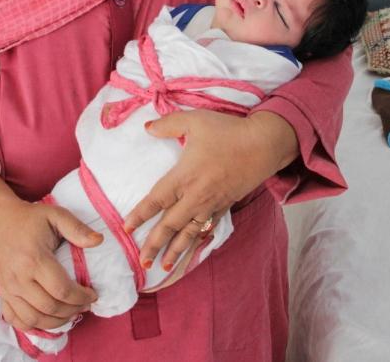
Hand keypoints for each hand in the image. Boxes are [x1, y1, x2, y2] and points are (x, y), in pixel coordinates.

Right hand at [0, 167, 101, 331]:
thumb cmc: (30, 219)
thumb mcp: (56, 215)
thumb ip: (77, 228)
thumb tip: (99, 241)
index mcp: (33, 259)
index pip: (61, 290)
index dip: (81, 297)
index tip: (93, 294)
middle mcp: (18, 278)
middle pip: (49, 307)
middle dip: (73, 310)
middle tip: (85, 304)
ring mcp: (8, 288)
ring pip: (34, 319)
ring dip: (57, 322)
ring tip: (71, 312)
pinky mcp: (2, 294)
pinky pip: (16, 320)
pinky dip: (34, 326)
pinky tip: (49, 318)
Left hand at [122, 109, 297, 272]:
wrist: (264, 145)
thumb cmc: (229, 131)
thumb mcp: (195, 120)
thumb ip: (168, 123)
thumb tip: (147, 127)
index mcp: (185, 176)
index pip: (157, 200)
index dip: (140, 215)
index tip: (126, 229)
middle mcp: (196, 195)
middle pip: (170, 224)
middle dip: (154, 244)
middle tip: (142, 262)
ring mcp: (212, 204)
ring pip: (189, 232)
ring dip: (175, 251)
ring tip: (162, 268)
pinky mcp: (225, 206)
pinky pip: (207, 228)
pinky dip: (197, 242)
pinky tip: (191, 251)